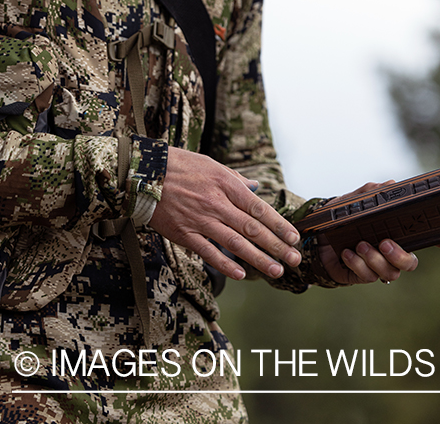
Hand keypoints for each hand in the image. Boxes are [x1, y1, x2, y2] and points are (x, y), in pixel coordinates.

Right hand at [150, 147, 301, 280]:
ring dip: (258, 259)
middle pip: (252, 228)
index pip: (259, 208)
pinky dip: (225, 265)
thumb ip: (235, 179)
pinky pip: (209, 252)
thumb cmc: (179, 166)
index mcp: (226, 184)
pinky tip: (241, 274)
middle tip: (295, 259)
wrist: (144, 173)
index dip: (278, 225)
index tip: (294, 237)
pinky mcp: (185, 234)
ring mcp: (201, 220)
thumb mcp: (211, 165)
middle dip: (276, 246)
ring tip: (276, 270)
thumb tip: (256, 187)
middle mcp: (217, 203)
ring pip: (235, 243)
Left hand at [317, 180, 419, 284]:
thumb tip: (391, 184)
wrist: (315, 235)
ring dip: (374, 259)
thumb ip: (372, 192)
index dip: (436, 241)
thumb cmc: (341, 217)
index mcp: (394, 233)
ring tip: (360, 244)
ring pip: (389, 272)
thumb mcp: (355, 201)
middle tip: (385, 242)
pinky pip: (366, 277)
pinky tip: (347, 252)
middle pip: (409, 263)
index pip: (420, 238)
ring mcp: (376, 266)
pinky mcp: (361, 275)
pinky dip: (357, 264)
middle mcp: (389, 253)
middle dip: (399, 255)